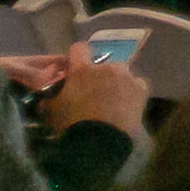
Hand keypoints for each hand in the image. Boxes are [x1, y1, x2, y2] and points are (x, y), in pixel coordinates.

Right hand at [6, 51, 155, 142]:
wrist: (100, 142)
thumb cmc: (71, 124)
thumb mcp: (51, 110)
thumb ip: (50, 97)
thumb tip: (48, 95)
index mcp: (82, 69)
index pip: (78, 48)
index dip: (75, 58)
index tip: (74, 70)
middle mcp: (106, 67)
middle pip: (102, 64)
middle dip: (97, 75)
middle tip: (92, 93)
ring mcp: (126, 77)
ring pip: (120, 74)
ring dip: (115, 82)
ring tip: (111, 102)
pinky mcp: (141, 89)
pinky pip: (135, 85)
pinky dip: (130, 92)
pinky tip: (125, 106)